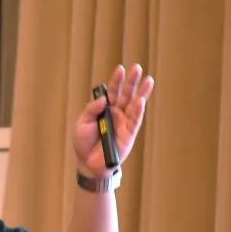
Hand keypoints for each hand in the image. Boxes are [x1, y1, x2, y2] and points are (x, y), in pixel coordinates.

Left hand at [73, 63, 154, 177]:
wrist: (88, 164)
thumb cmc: (84, 143)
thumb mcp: (82, 123)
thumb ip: (91, 109)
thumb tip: (103, 98)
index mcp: (105, 109)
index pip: (112, 91)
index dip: (116, 80)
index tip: (120, 69)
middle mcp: (116, 113)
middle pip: (126, 94)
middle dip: (131, 82)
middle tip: (137, 68)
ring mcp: (124, 123)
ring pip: (134, 105)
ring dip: (141, 93)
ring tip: (148, 80)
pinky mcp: (129, 134)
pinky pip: (134, 121)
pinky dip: (138, 111)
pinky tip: (141, 100)